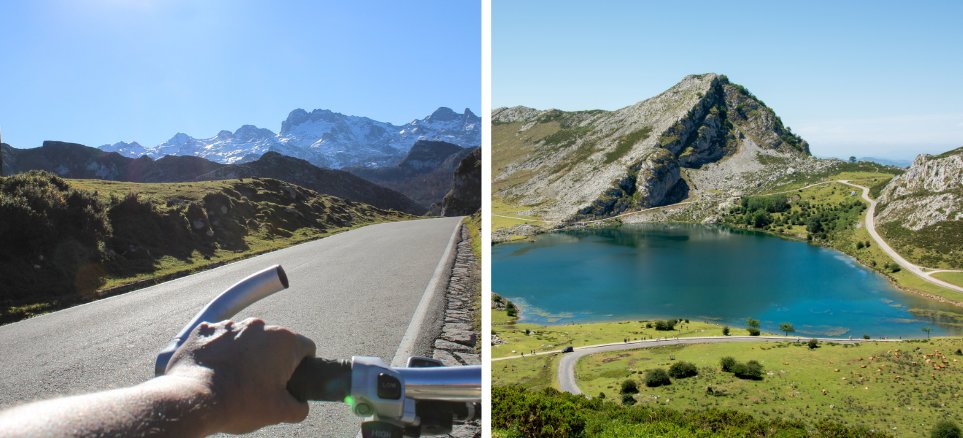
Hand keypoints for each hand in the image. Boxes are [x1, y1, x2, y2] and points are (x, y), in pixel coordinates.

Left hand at [166, 318, 315, 433]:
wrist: (193, 400)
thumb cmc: (240, 403)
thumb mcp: (279, 412)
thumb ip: (299, 407)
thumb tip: (300, 406)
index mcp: (284, 341)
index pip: (306, 348)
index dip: (303, 366)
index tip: (291, 380)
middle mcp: (259, 326)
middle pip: (274, 341)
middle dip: (271, 359)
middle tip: (261, 384)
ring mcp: (230, 325)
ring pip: (246, 338)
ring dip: (245, 353)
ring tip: (234, 378)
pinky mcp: (205, 330)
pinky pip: (218, 337)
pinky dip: (219, 349)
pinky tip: (214, 368)